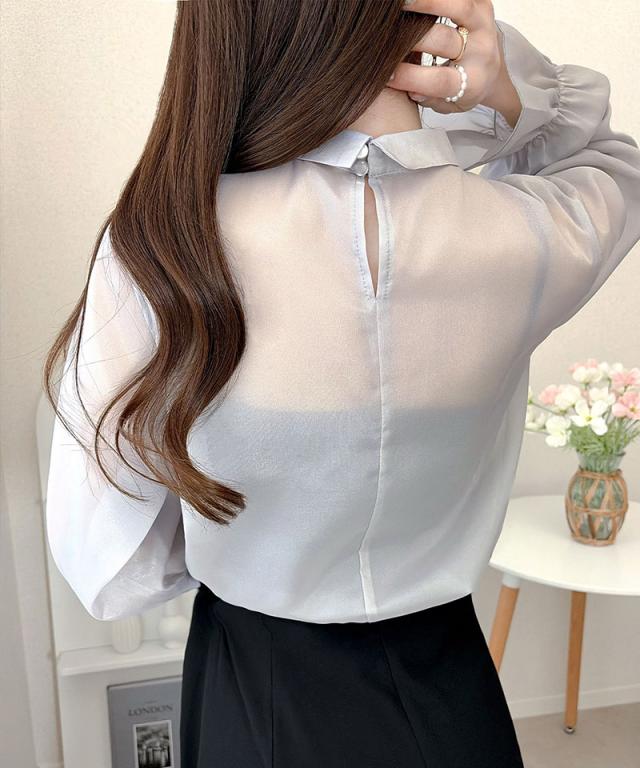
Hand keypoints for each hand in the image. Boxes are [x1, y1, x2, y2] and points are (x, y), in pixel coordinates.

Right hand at [388, 0, 521, 127]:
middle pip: (445, 41)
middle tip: (387, 41)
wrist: (493, 73)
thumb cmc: (461, 92)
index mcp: (473, 83)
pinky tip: (414, 0)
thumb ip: (429, 100)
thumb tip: (411, 90)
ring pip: (458, 7)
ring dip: (427, 3)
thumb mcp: (447, 105)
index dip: (412, 78)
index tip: (387, 75)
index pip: (440, 80)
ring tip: (401, 4)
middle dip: (412, 41)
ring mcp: (484, 24)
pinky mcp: (482, 5)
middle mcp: (481, 52)